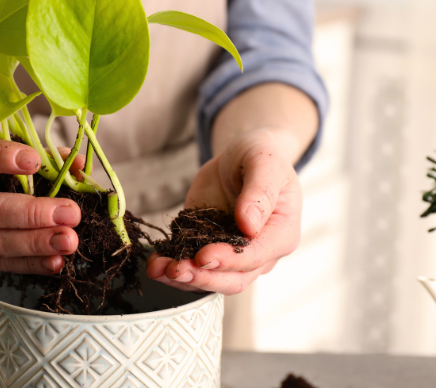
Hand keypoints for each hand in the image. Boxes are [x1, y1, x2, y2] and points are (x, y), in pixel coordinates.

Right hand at [0, 137, 83, 274]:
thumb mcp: (10, 154)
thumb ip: (45, 157)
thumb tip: (80, 165)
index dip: (2, 157)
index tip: (34, 160)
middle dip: (32, 214)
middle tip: (71, 214)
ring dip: (35, 244)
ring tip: (68, 241)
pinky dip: (30, 264)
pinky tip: (56, 261)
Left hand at [146, 129, 301, 294]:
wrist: (241, 157)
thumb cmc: (261, 156)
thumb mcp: (265, 162)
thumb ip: (260, 191)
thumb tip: (249, 225)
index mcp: (281, 234)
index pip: (256, 256)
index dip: (230, 260)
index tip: (204, 256)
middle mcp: (260, 254)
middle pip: (234, 279)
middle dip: (203, 277)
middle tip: (177, 269)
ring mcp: (232, 255)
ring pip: (211, 279)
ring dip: (183, 279)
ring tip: (158, 269)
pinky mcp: (207, 248)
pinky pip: (191, 266)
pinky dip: (172, 268)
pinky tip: (155, 263)